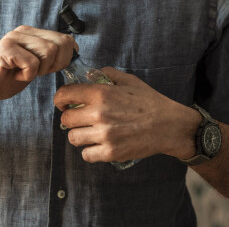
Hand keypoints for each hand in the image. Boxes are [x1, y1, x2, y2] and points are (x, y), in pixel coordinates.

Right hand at [0, 25, 76, 104]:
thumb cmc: (4, 79)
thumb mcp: (34, 67)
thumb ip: (50, 56)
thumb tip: (74, 48)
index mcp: (31, 33)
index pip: (65, 39)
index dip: (65, 58)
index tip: (49, 69)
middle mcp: (23, 31)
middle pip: (59, 44)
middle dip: (54, 65)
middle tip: (35, 73)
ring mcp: (13, 38)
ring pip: (48, 52)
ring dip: (39, 71)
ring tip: (22, 73)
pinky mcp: (5, 49)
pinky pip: (32, 64)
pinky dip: (26, 76)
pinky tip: (13, 75)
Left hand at [53, 67, 199, 163]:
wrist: (168, 125)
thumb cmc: (149, 101)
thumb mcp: (128, 80)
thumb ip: (107, 73)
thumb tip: (89, 73)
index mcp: (101, 93)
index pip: (65, 94)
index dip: (60, 98)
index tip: (63, 102)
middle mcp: (99, 114)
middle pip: (66, 119)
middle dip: (70, 117)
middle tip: (79, 118)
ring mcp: (104, 135)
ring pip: (73, 138)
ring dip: (79, 134)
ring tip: (89, 132)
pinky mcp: (111, 153)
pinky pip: (86, 155)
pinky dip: (89, 151)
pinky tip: (98, 144)